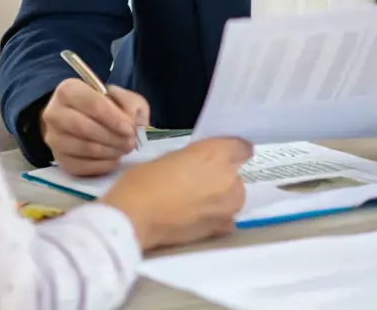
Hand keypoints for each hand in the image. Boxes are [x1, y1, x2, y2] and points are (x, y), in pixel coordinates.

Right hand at [40, 77, 148, 176]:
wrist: (86, 120)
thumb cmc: (106, 106)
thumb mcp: (122, 97)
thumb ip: (131, 105)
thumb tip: (136, 124)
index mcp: (69, 90)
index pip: (92, 104)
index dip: (113, 118)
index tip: (130, 129)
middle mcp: (54, 113)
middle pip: (84, 128)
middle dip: (113, 137)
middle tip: (131, 143)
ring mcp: (53, 138)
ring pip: (84, 148)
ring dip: (109, 152)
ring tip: (125, 150)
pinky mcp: (59, 159)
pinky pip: (80, 167)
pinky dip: (102, 166)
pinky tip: (114, 160)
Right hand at [101, 137, 252, 250]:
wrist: (135, 218)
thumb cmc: (144, 181)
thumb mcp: (170, 157)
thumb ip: (194, 160)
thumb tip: (200, 166)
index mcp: (216, 154)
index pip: (242, 148)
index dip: (231, 151)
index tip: (220, 156)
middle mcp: (229, 179)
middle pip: (236, 174)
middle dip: (222, 176)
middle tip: (199, 181)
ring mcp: (228, 206)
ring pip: (233, 196)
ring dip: (221, 196)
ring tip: (195, 201)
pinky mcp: (221, 228)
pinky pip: (225, 218)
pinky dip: (215, 216)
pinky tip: (196, 218)